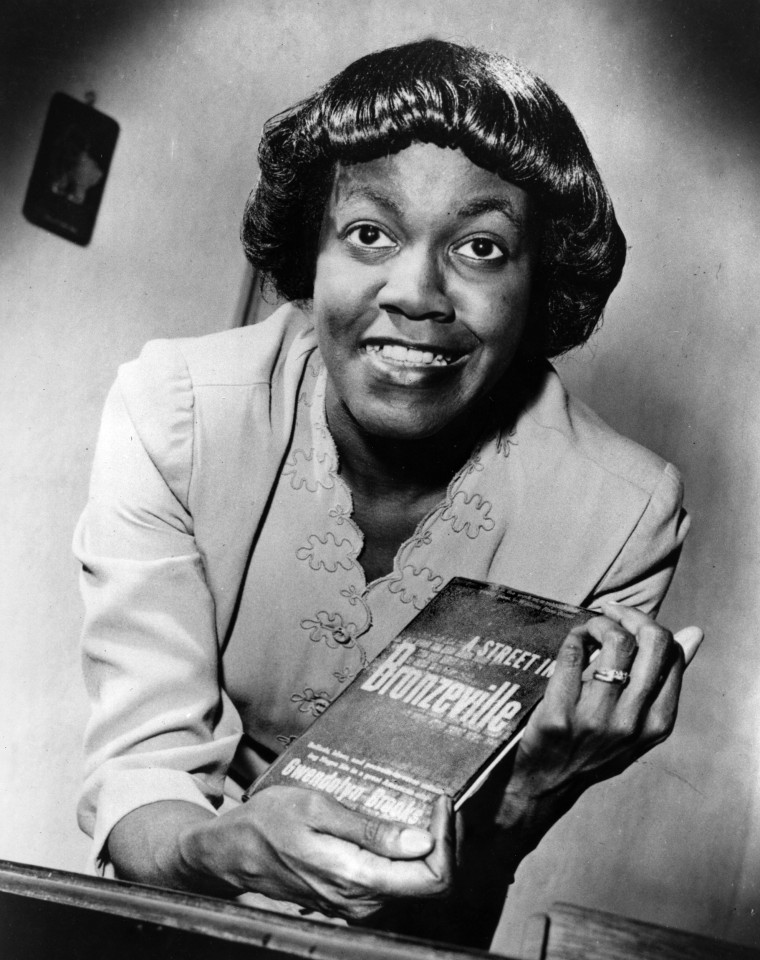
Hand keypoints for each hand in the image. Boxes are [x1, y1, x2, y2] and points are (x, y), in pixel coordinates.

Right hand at [179, 787, 453, 919]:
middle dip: (442, 839)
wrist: (231, 852)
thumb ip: (370, 830)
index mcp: (358, 879)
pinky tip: (395, 824)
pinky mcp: (350, 898)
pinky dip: (403, 852)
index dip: (447, 839)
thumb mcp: (317, 809)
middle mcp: (362, 902)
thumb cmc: (267, 823)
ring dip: (422, 845)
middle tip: (437, 800)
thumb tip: (421, 840)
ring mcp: (356, 904)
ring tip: (416, 806)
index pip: (433, 878)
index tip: (441, 802)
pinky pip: (392, 880)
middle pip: (428, 879)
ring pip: (412, 881)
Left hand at [508, 603, 703, 800]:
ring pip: (614, 643)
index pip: (671, 654)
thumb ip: (664, 681)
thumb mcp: (639, 724)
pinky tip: (572, 642)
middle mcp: (631, 723)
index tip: (629, 620)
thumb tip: (694, 633)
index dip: (649, 626)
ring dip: (598, 623)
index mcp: (657, 724)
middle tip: (610, 611)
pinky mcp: (559, 716)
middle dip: (630, 615)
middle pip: (651, 642)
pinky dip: (574, 638)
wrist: (547, 782)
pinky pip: (573, 655)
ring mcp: (596, 721)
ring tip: (589, 630)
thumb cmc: (595, 745)